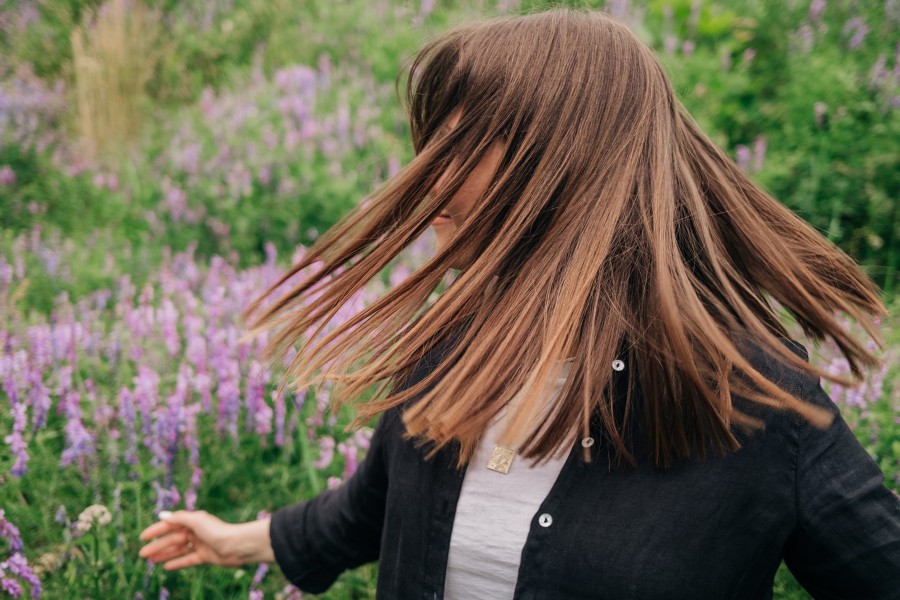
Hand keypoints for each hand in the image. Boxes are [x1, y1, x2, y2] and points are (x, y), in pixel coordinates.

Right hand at [138, 509, 264, 570]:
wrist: (237, 546)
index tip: (142, 537)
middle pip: (172, 539)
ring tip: (150, 561)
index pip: (170, 524)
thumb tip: (162, 515)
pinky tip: (166, 567)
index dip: (156, 530)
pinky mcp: (205, 556)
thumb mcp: (196, 521)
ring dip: (164, 554)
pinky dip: (177, 562)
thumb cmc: (217, 531)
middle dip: (157, 546)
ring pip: (178, 549)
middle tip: (142, 554)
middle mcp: (196, 531)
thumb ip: (179, 518)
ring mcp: (200, 544)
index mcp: (193, 521)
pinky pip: (187, 559)